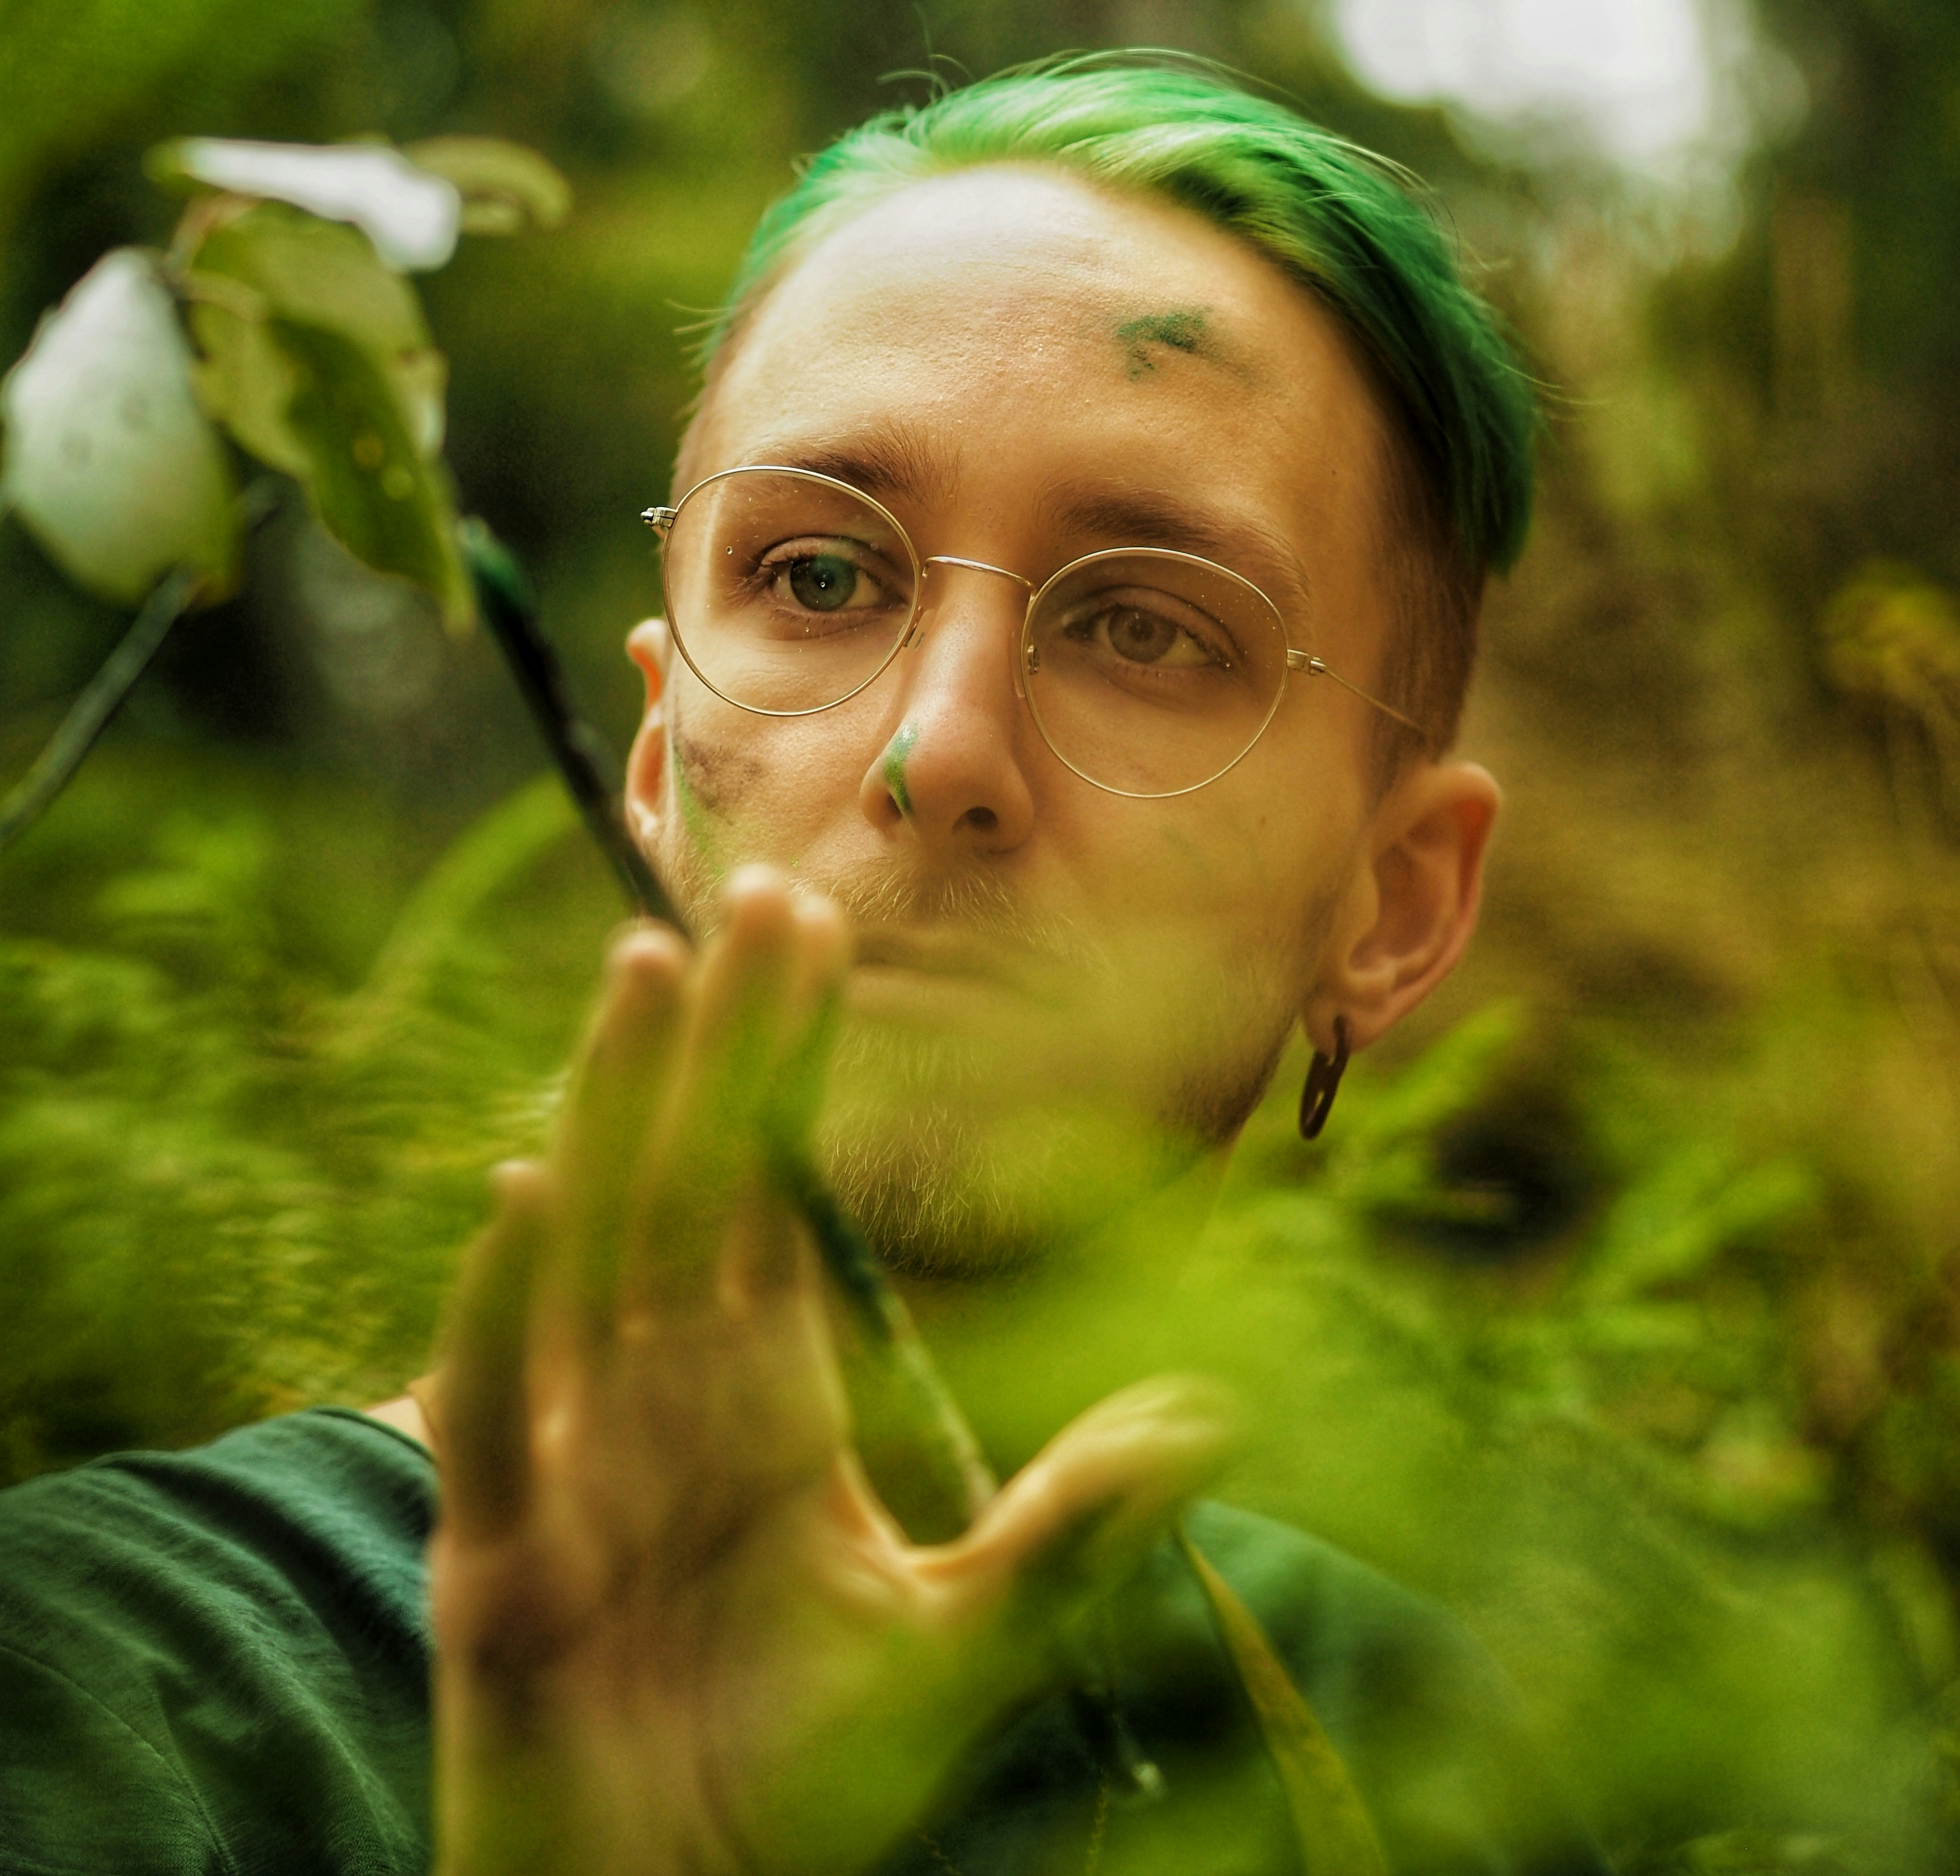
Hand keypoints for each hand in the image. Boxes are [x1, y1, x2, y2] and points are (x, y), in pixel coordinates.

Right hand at [424, 865, 1229, 1875]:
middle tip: (754, 889)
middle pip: (685, 1180)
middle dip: (715, 1039)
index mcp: (753, 1397)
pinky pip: (494, 1408)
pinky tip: (524, 1193)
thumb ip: (1071, 1532)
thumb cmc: (789, 1786)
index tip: (815, 929)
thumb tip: (1222, 1421)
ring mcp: (571, 1466)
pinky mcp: (499, 1563)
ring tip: (641, 971)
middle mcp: (654, 1398)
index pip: (767, 1188)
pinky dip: (501, 1304)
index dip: (785, 1063)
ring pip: (589, 1249)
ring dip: (613, 1109)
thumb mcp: (955, 1648)